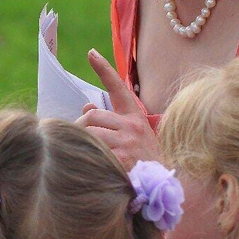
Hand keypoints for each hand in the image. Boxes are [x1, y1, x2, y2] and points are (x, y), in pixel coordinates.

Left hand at [76, 49, 158, 169]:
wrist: (162, 185)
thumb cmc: (144, 159)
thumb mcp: (132, 136)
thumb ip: (110, 121)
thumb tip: (85, 107)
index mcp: (135, 117)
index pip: (117, 88)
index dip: (104, 69)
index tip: (91, 53)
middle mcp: (132, 126)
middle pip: (93, 115)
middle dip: (80, 126)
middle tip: (76, 136)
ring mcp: (128, 142)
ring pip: (91, 132)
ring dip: (81, 140)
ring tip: (80, 151)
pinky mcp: (122, 159)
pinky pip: (94, 151)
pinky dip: (87, 155)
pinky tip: (88, 163)